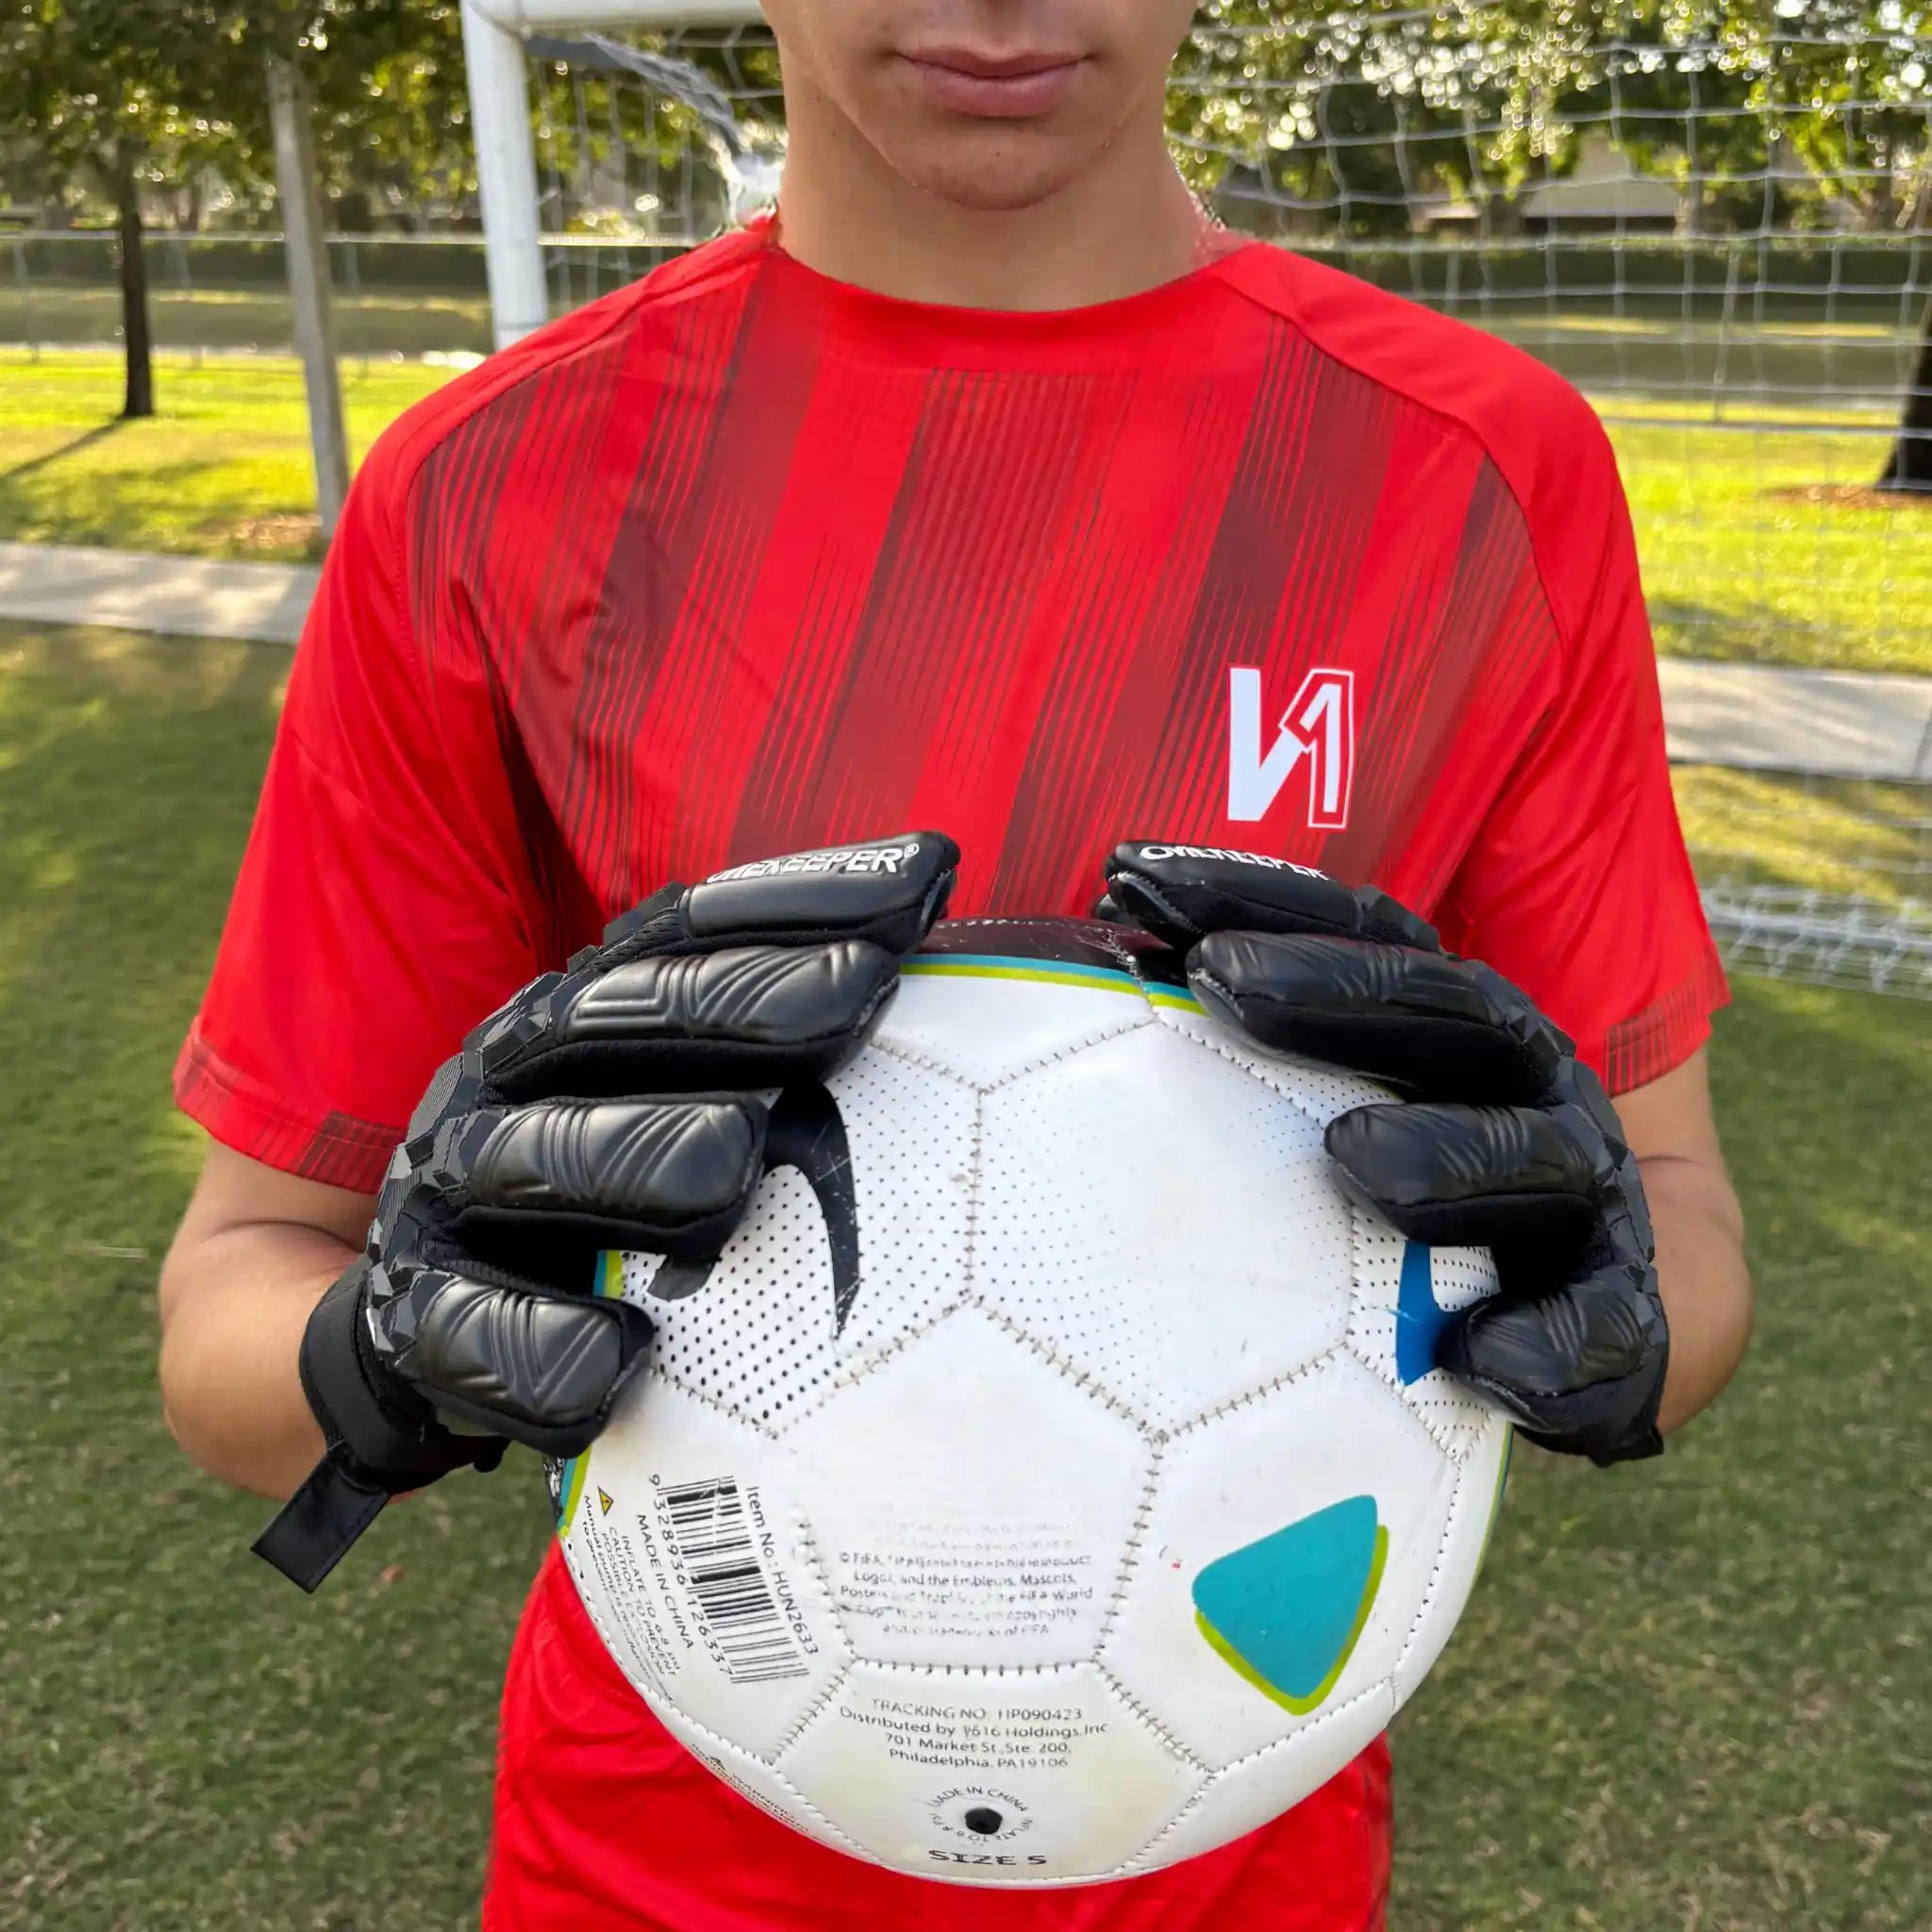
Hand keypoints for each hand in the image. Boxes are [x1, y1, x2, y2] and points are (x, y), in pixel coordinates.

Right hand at [255, 833, 959, 1588]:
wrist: (404, 1331)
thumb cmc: (593, 1208)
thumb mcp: (663, 1103)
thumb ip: (782, 1058)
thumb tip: (957, 983)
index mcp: (575, 1022)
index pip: (683, 933)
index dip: (796, 896)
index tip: (924, 881)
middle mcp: (508, 1082)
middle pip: (618, 1021)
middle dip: (741, 1000)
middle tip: (861, 991)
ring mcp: (454, 1196)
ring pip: (536, 1163)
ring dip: (630, 1153)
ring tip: (733, 1163)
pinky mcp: (416, 1321)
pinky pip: (469, 1334)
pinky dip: (534, 1347)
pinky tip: (614, 1365)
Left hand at [1099, 844, 1665, 1464]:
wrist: (1622, 1311)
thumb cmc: (1441, 1197)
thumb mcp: (1361, 1099)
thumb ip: (1242, 1064)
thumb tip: (1083, 997)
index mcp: (1464, 1024)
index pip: (1369, 933)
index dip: (1261, 896)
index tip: (1132, 882)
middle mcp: (1530, 1087)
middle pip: (1446, 1014)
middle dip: (1335, 989)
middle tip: (1220, 979)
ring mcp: (1586, 1195)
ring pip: (1530, 1161)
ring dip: (1445, 1153)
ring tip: (1352, 1158)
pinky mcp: (1622, 1314)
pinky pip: (1603, 1333)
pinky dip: (1555, 1348)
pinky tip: (1488, 1362)